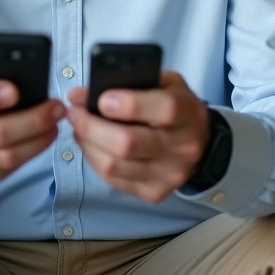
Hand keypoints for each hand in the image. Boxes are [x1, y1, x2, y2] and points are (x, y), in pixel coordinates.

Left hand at [66, 70, 210, 203]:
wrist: (199, 141)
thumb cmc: (175, 106)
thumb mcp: (164, 82)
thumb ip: (131, 82)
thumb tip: (82, 94)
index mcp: (188, 112)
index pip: (163, 109)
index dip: (127, 104)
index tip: (101, 98)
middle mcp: (183, 147)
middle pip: (128, 144)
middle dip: (91, 127)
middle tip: (74, 112)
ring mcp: (170, 174)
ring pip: (114, 166)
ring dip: (87, 144)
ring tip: (79, 128)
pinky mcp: (155, 192)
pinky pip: (113, 180)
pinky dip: (95, 161)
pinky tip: (92, 146)